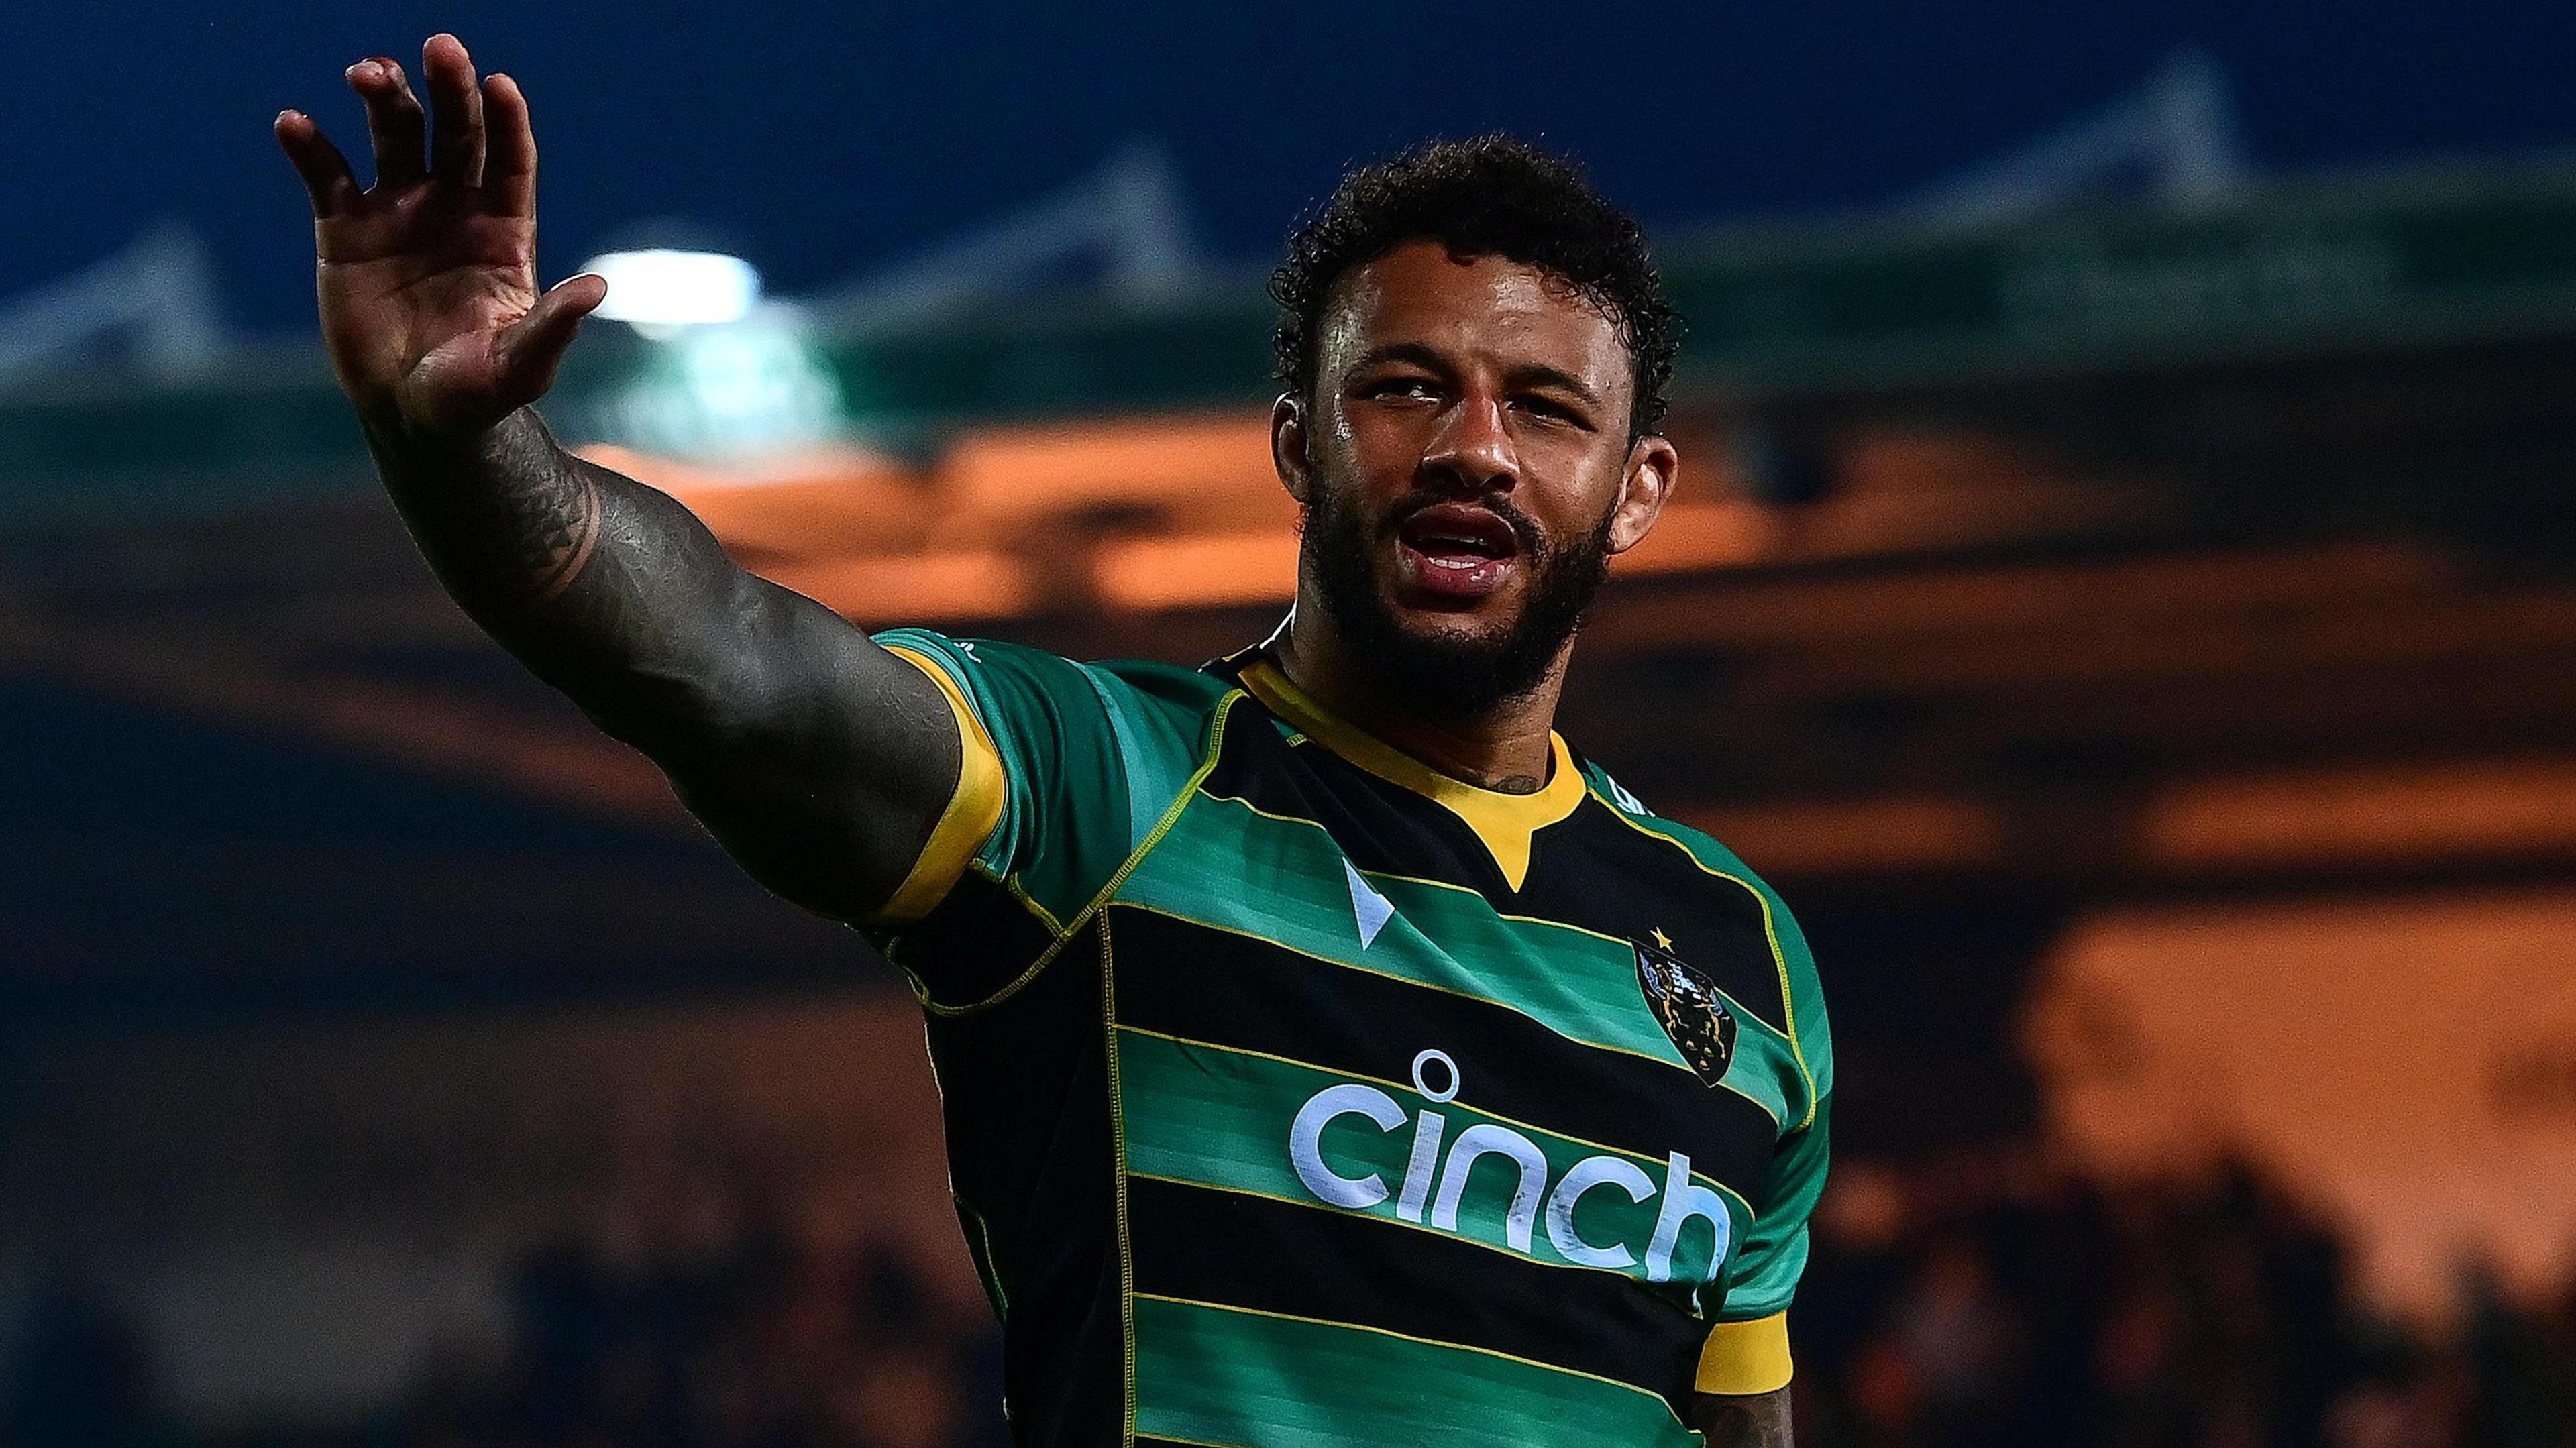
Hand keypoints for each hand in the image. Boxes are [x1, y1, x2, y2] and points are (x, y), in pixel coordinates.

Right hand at [274, 34, 605, 449]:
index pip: (510, 162)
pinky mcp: (345, 230)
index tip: (500, 85)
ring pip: (393, 138)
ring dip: (383, 99)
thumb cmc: (478, 392)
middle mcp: (454, 208)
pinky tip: (294, 124)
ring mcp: (398, 212)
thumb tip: (596, 289)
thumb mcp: (519, 366)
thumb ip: (552, 326)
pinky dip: (310, 148)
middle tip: (441, 47)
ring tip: (369, 72)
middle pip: (455, 134)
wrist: (414, 418)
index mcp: (504, 232)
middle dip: (450, 91)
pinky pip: (326, 177)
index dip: (506, 123)